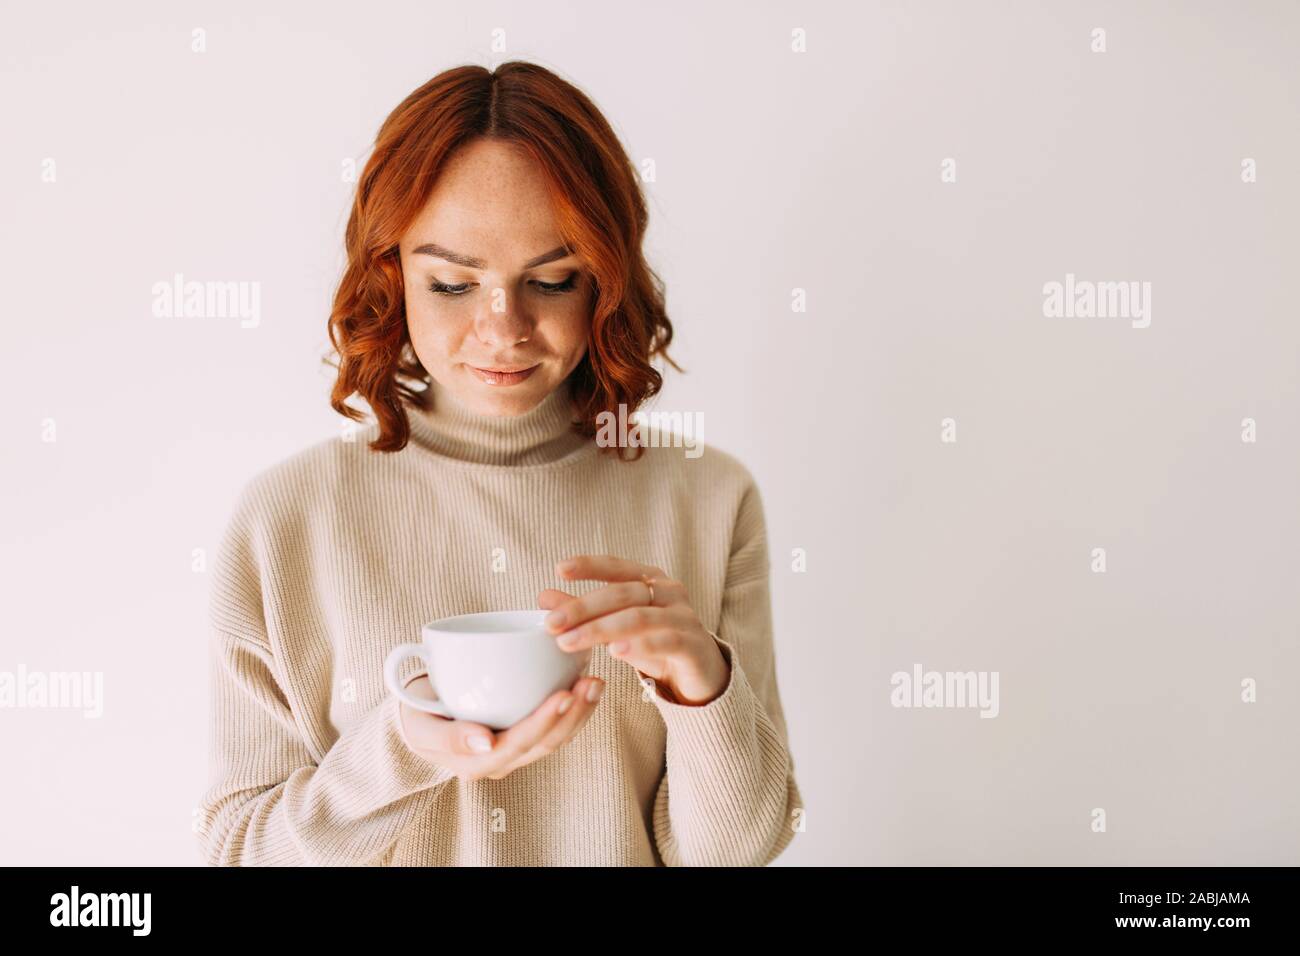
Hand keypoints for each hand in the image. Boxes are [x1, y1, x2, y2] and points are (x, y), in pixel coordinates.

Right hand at [396, 672, 604, 781]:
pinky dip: (574, 706)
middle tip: (589, 682)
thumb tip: (484, 741)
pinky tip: (586, 683)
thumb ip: (450, 737)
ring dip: (581, 710)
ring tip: (595, 682)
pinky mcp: (524, 733)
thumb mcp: (422, 728)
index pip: (520, 743)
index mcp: (479, 762)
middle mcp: (503, 759)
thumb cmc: (418, 719)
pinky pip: (555, 726)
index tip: (564, 694)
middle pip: (547, 742)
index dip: (545, 721)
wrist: (416, 718)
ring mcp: (516, 749)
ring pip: (557, 736)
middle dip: (573, 714)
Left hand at [539, 554, 729, 705]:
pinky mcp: (694, 645)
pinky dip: (639, 644)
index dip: (590, 565)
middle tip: (551, 624)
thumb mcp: (617, 627)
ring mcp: (684, 617)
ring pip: (639, 617)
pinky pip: (665, 641)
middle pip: (622, 593)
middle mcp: (669, 592)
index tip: (560, 568)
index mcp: (651, 580)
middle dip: (583, 607)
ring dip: (600, 629)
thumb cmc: (655, 643)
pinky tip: (615, 652)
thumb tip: (544, 597)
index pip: (617, 567)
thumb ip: (585, 612)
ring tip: (569, 642)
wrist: (701, 674)